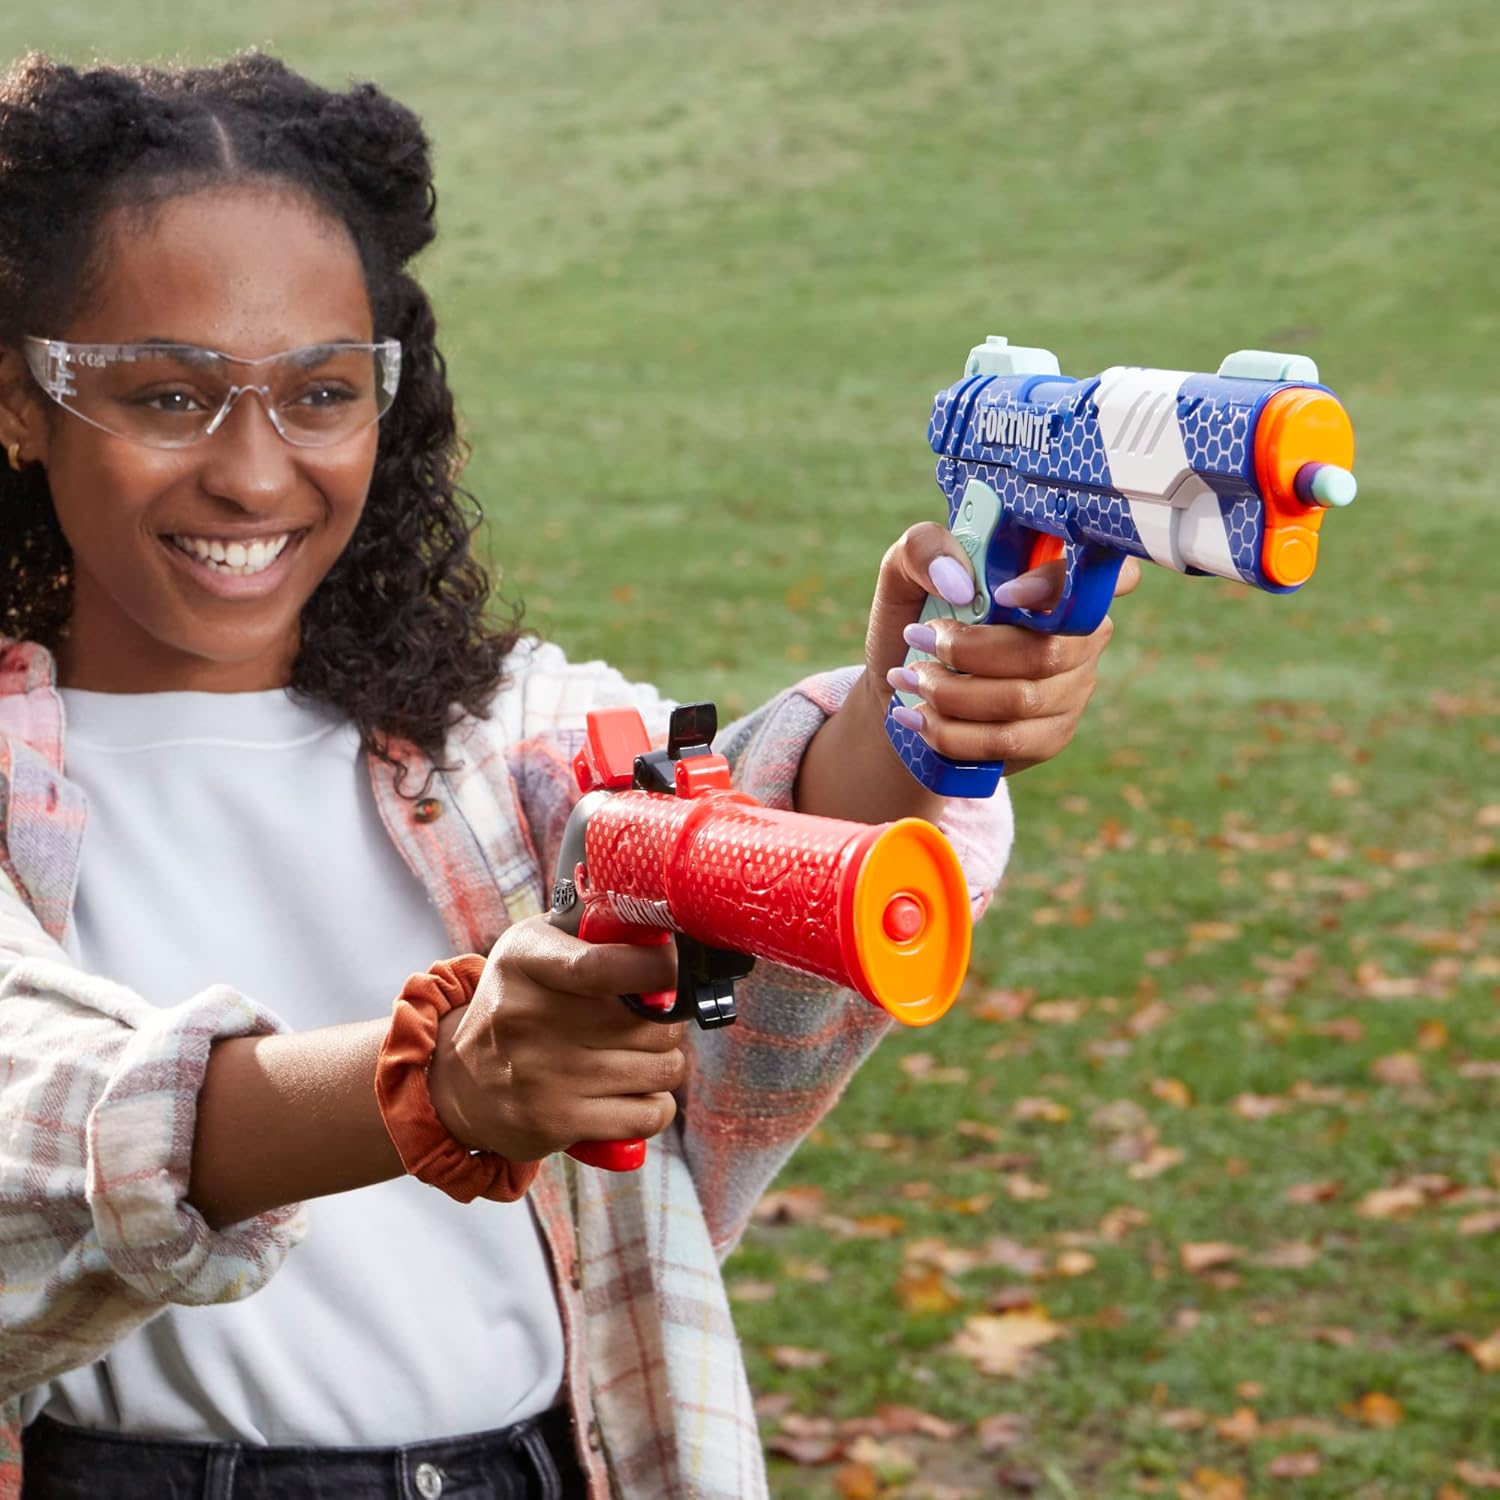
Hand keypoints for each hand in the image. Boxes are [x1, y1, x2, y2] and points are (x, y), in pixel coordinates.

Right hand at [426, 914, 684, 1160]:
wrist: (458, 1081)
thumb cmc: (516, 1005)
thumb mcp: (531, 950)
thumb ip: (588, 934)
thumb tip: (661, 933)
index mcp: (525, 963)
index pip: (602, 966)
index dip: (656, 969)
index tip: (671, 969)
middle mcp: (529, 1018)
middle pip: (651, 1024)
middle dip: (669, 1022)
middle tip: (655, 1020)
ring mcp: (544, 1075)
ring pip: (660, 1069)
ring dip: (666, 1063)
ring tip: (643, 1055)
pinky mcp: (556, 1122)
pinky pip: (647, 1115)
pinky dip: (657, 1106)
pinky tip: (639, 1093)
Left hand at [865, 523, 1140, 775]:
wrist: (904, 691)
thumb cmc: (914, 619)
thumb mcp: (903, 573)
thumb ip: (923, 551)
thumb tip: (960, 582)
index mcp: (1059, 581)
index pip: (1111, 573)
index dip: (1063, 585)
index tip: (1003, 594)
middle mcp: (1081, 635)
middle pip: (1047, 650)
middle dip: (969, 650)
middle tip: (918, 639)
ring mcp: (1072, 688)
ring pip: (1023, 699)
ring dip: (951, 692)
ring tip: (908, 679)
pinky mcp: (1050, 736)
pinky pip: (1006, 741)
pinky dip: (950, 731)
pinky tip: (916, 717)